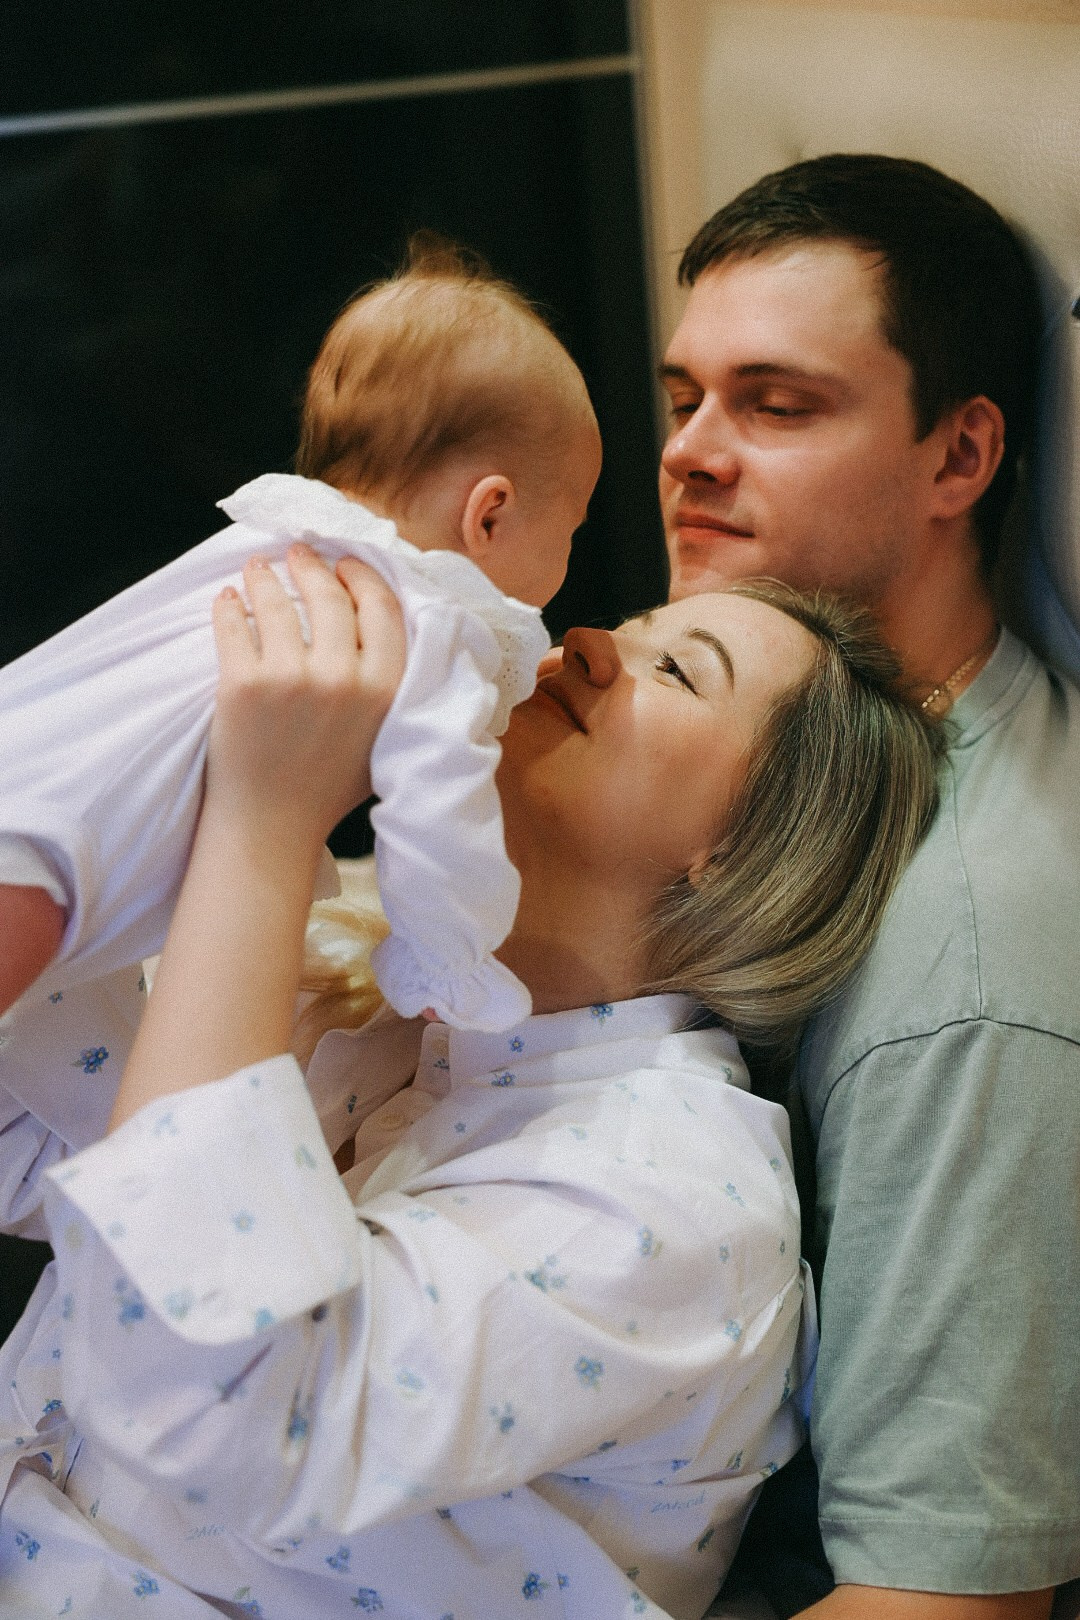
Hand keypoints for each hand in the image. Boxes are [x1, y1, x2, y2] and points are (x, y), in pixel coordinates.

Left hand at [207, 545, 404, 852]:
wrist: (271, 826)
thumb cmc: (328, 785)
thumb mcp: (383, 736)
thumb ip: (390, 685)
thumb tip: (380, 619)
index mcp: (384, 690)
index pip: (382, 608)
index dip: (362, 578)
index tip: (345, 566)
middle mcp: (341, 679)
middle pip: (329, 596)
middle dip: (311, 566)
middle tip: (299, 554)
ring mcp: (289, 679)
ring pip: (276, 601)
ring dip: (265, 576)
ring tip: (257, 568)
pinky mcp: (241, 684)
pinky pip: (232, 624)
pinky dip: (228, 606)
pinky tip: (227, 599)